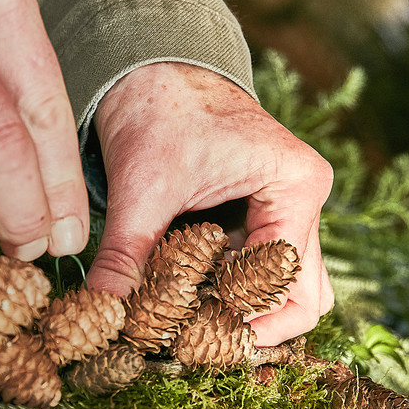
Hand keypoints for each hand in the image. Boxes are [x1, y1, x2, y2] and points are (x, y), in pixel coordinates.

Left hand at [87, 62, 333, 345]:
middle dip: (253, 324)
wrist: (152, 70)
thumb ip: (126, 252)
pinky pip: (261, 270)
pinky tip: (187, 292)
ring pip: (286, 288)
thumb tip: (103, 310)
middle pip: (304, 296)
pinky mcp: (266, 213)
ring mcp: (289, 207)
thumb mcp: (142, 186)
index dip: (242, 320)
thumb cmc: (158, 109)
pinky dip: (230, 289)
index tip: (192, 338)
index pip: (288, 284)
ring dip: (242, 309)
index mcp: (296, 186)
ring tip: (188, 316)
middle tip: (197, 339)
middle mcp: (305, 200)